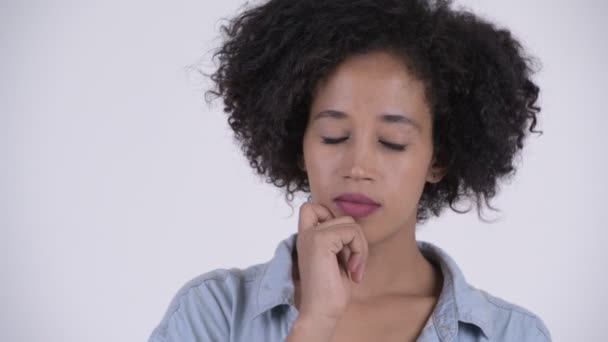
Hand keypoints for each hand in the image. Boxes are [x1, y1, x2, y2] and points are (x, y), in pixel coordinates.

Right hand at [294, 201, 368, 323]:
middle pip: (342, 216)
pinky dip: (359, 250)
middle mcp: (306, 234)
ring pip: (350, 223)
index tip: (342, 247)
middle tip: (354, 263)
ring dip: (360, 247)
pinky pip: (352, 232)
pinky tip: (353, 270)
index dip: (333, 219)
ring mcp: (312, 235)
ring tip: (354, 269)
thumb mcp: (336, 258)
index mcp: (306, 238)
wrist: (321, 312)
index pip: (313, 208)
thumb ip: (339, 240)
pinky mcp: (320, 240)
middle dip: (355, 239)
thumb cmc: (331, 291)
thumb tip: (355, 225)